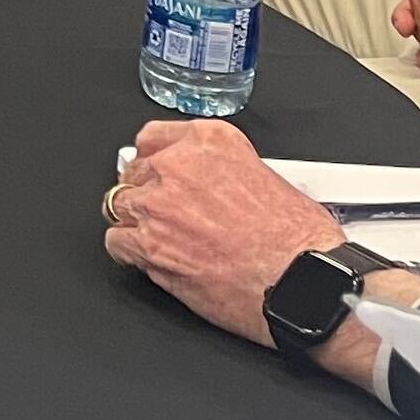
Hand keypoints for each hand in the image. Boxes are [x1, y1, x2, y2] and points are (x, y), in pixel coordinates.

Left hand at [102, 120, 340, 352]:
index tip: (156, 171)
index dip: (154, 159)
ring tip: (159, 237)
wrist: (303, 282)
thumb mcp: (269, 177)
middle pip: (135, 172)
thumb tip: (208, 183)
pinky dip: (129, 251)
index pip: (154, 137)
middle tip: (167, 214)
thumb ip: (225, 172)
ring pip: (120, 205)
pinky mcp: (149, 246)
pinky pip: (117, 243)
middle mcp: (178, 167)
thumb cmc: (299, 240)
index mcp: (210, 142)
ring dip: (136, 221)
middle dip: (147, 192)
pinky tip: (148, 258)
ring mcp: (158, 206)